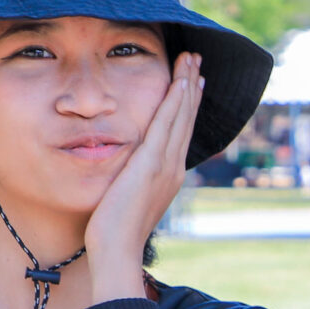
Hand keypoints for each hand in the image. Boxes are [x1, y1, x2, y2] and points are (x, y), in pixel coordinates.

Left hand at [85, 51, 202, 294]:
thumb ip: (132, 179)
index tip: (191, 80)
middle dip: (191, 85)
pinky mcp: (152, 164)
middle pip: (186, 117)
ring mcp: (166, 165)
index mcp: (168, 174)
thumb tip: (127, 171)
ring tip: (191, 59)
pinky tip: (181, 81)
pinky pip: (167, 125)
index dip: (186, 103)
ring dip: (187, 84)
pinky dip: (176, 101)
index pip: (179, 130)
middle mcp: (173, 166)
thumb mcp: (126, 198)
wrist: (117, 250)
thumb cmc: (114, 231)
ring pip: (181, 116)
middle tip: (196, 58)